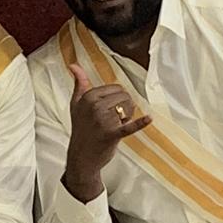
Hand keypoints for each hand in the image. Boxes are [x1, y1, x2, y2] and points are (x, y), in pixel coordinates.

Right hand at [64, 64, 150, 202]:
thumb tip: (73, 65)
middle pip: (125, 96)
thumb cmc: (80, 129)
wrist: (81, 157)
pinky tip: (149, 119)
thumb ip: (78, 83)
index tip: (110, 109)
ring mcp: (103, 120)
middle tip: (115, 119)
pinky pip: (129, 126)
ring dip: (128, 116)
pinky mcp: (111, 134)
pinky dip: (140, 123)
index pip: (116, 88)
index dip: (118, 98)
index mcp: (88, 97)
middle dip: (125, 107)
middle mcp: (94, 106)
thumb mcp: (75, 104)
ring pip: (129, 108)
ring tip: (117, 125)